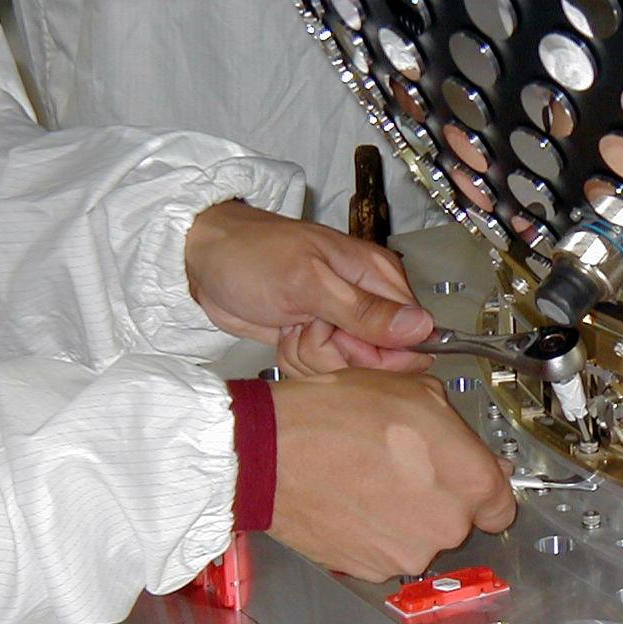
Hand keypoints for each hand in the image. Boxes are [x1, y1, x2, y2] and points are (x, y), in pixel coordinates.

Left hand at [184, 202, 432, 372]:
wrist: (201, 261)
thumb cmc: (250, 254)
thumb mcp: (309, 281)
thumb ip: (366, 310)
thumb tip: (421, 328)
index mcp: (378, 278)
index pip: (410, 337)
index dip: (377, 352)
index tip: (342, 339)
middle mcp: (366, 302)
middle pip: (379, 360)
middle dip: (337, 353)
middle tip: (308, 325)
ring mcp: (341, 323)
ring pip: (348, 370)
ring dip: (311, 355)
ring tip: (292, 324)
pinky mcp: (318, 338)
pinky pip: (323, 369)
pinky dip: (298, 359)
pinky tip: (284, 333)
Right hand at [267, 369, 516, 580]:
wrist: (273, 451)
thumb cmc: (337, 417)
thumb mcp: (416, 393)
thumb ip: (457, 430)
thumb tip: (467, 450)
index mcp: (470, 481)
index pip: (501, 505)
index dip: (481, 490)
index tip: (465, 481)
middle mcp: (448, 526)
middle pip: (457, 520)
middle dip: (436, 497)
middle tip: (402, 467)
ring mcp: (409, 553)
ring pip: (419, 537)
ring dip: (403, 516)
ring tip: (369, 479)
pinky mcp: (371, 570)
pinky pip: (384, 551)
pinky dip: (373, 533)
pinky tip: (352, 500)